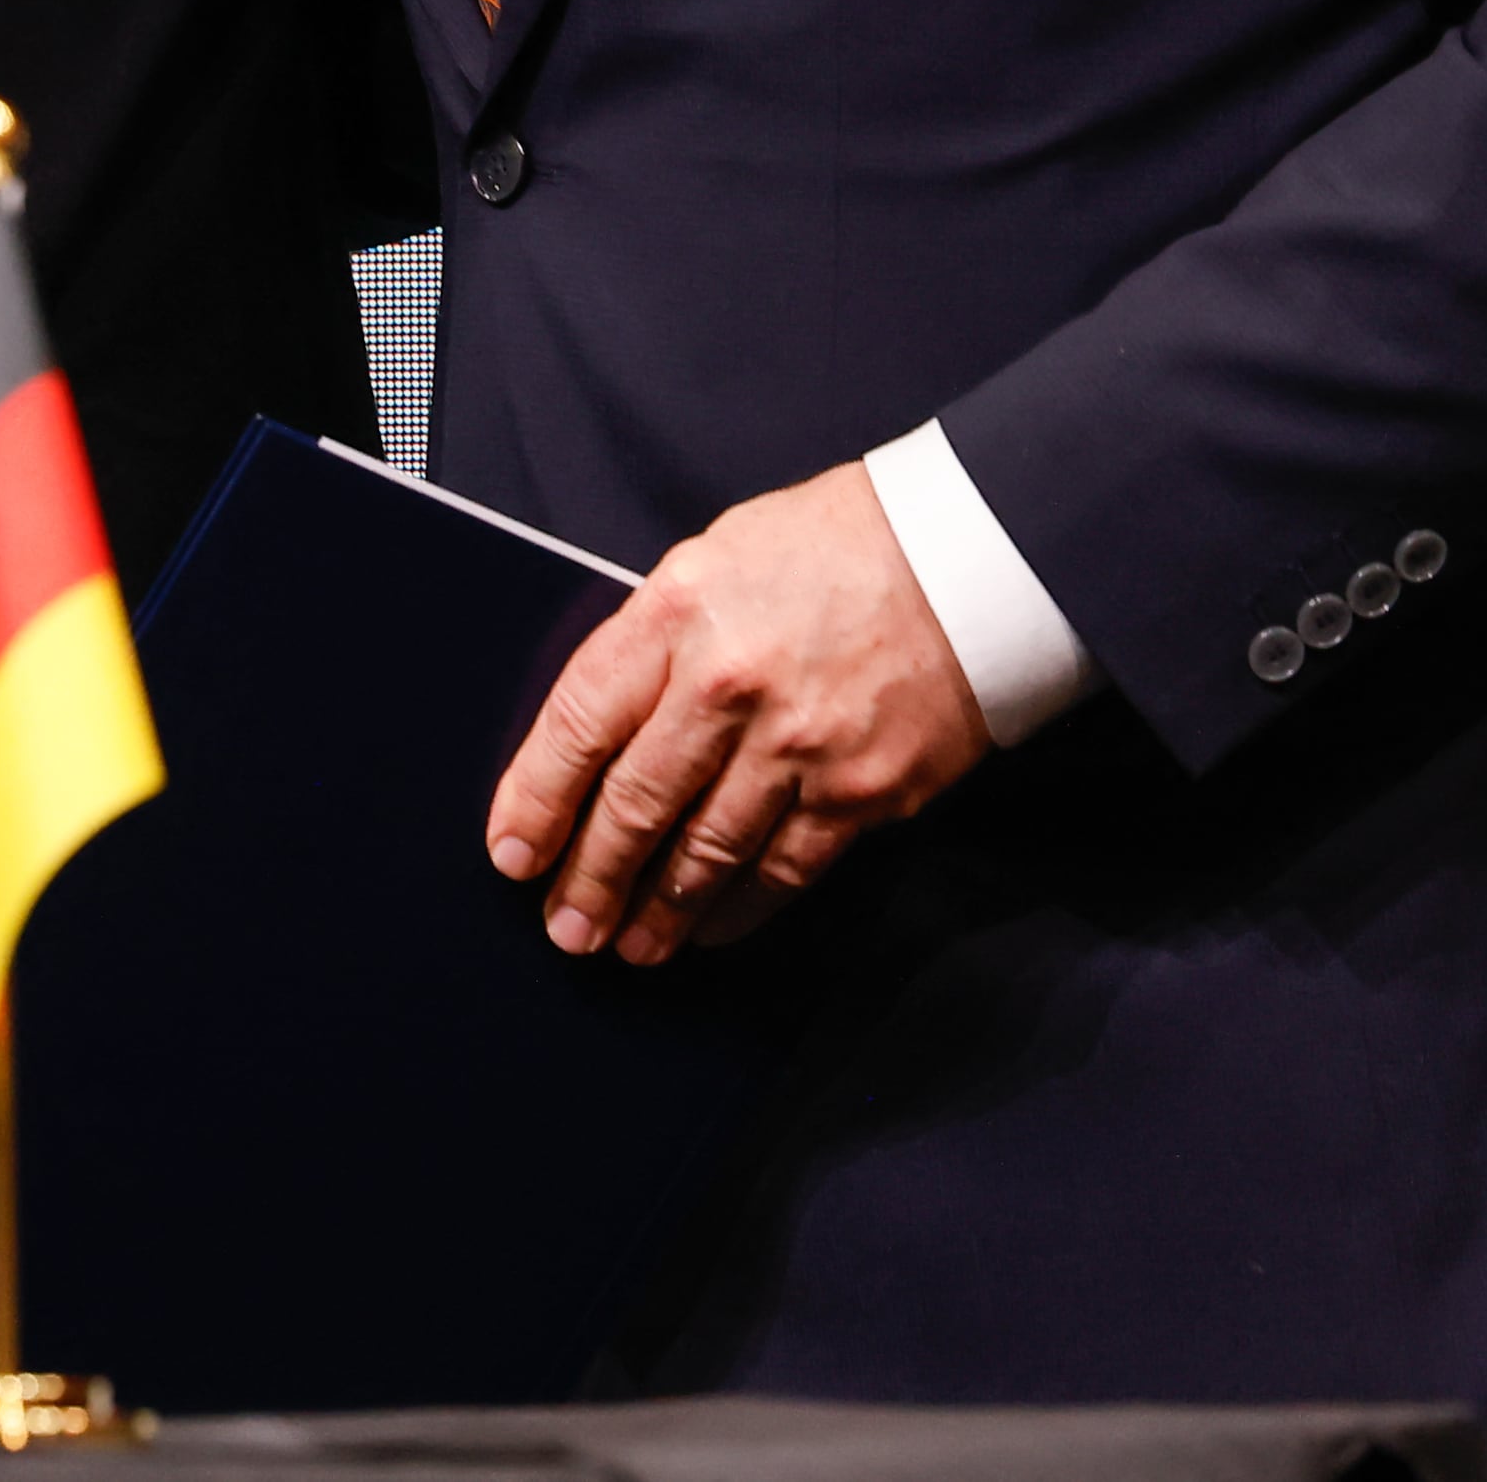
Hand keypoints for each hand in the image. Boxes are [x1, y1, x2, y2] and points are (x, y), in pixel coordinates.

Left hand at [487, 460, 989, 966]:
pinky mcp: (862, 791)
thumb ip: (659, 640)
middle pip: (635, 803)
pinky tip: (711, 926)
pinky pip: (784, 868)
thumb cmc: (840, 544)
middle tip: (567, 925)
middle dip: (590, 877)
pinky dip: (740, 907)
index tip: (514, 851)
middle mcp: (729, 684)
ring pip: (705, 851)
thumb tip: (606, 729)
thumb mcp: (718, 559)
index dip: (538, 797)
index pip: (580, 721)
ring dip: (658, 909)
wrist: (973, 553)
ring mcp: (799, 745)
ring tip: (630, 943)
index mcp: (679, 612)